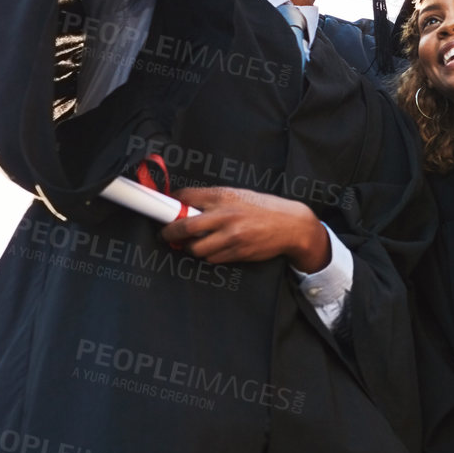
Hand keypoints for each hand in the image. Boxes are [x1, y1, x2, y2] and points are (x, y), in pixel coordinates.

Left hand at [162, 186, 329, 267]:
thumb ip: (213, 199)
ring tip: (197, 242)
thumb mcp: (239, 194)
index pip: (185, 198)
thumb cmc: (263, 208)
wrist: (291, 225)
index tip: (162, 209)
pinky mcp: (236, 252)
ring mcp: (231, 235)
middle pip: (183, 226)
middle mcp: (225, 215)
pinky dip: (210, 255)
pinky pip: (211, 258)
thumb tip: (184, 204)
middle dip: (169, 232)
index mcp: (224, 196)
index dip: (169, 205)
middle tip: (166, 234)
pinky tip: (217, 248)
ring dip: (192, 247)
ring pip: (196, 248)